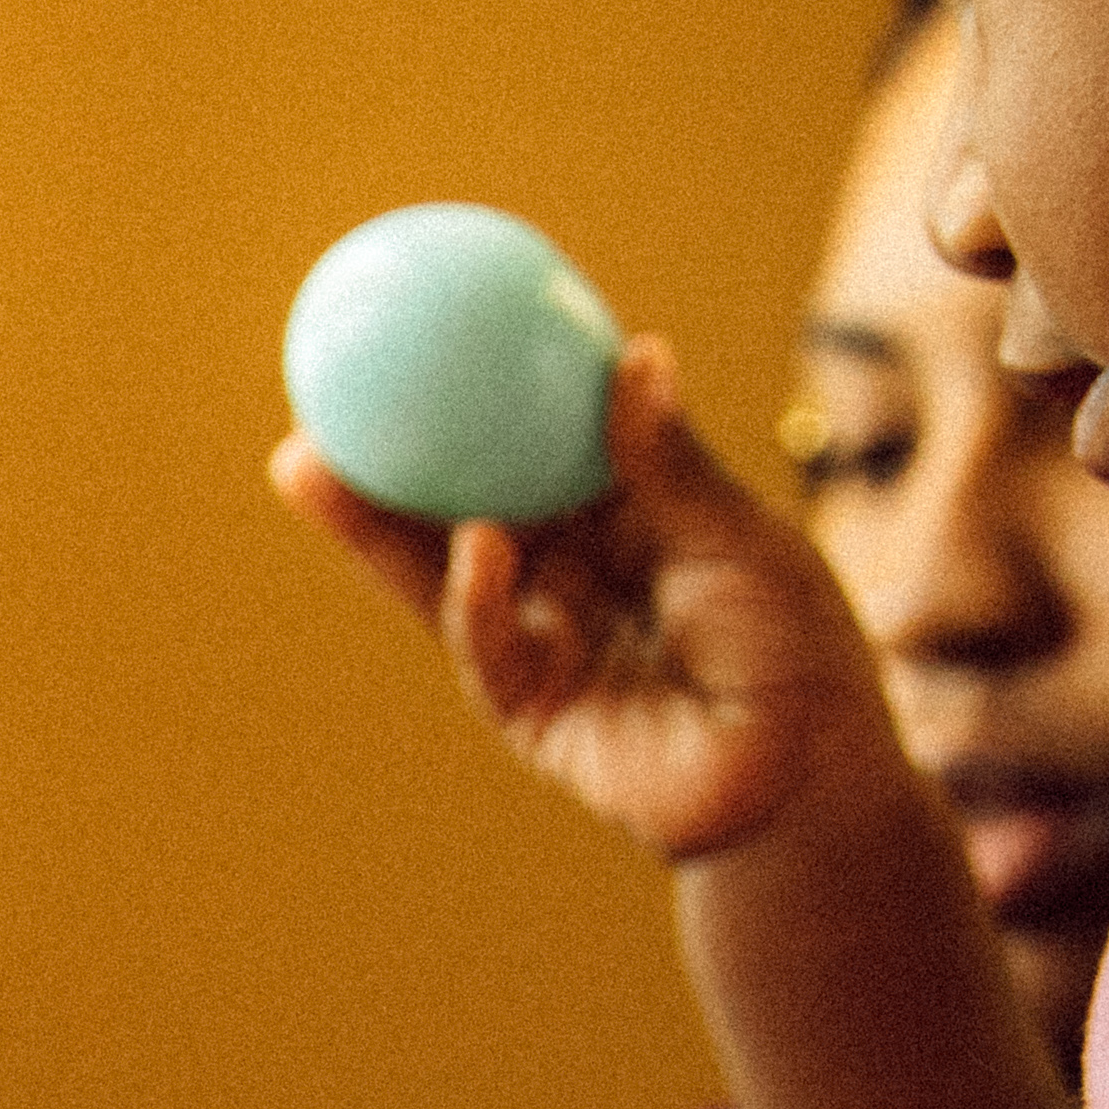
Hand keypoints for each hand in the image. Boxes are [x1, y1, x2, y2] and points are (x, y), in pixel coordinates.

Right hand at [275, 341, 898, 868]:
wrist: (801, 782)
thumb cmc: (795, 649)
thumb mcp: (740, 537)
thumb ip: (671, 462)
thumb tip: (636, 354)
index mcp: (623, 513)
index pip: (531, 438)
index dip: (475, 388)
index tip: (421, 325)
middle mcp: (566, 569)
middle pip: (456, 496)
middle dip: (382, 453)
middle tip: (319, 390)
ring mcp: (538, 636)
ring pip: (437, 569)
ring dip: (371, 522)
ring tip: (307, 463)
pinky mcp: (525, 705)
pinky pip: (485, 644)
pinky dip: (474, 596)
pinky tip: (476, 546)